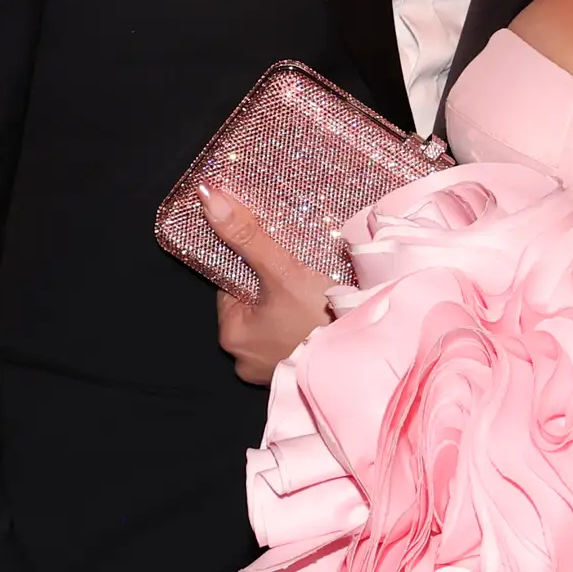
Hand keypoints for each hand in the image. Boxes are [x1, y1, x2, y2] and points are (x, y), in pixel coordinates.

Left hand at [205, 185, 331, 384]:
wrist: (363, 359)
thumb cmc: (321, 321)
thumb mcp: (282, 270)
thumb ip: (247, 235)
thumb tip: (209, 198)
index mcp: (230, 334)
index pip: (231, 285)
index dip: (254, 268)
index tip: (278, 262)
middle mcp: (243, 358)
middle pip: (252, 303)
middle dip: (273, 288)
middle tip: (300, 278)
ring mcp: (268, 369)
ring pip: (272, 321)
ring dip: (288, 308)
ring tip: (313, 297)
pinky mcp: (293, 373)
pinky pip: (289, 338)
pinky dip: (300, 327)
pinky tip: (318, 317)